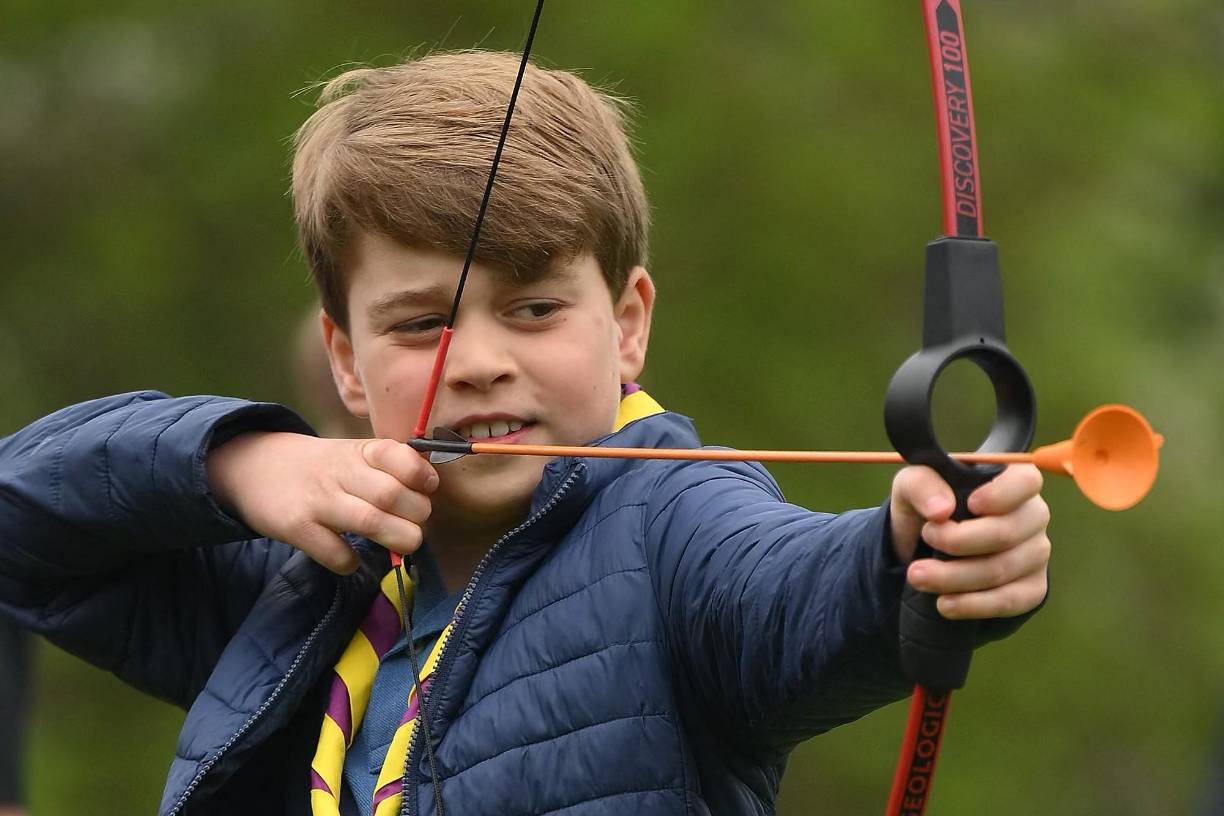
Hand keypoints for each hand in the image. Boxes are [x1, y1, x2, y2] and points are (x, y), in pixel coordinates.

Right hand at [208, 433, 437, 573]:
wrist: (254, 467)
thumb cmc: (321, 468)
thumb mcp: (352, 456)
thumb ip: (389, 470)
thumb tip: (431, 494)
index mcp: (359, 451)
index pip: (398, 454)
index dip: (422, 474)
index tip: (428, 487)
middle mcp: (339, 472)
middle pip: (392, 495)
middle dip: (417, 515)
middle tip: (414, 523)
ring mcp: (317, 500)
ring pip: (371, 521)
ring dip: (397, 538)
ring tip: (401, 542)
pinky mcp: (296, 527)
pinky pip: (336, 553)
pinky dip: (351, 562)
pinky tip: (351, 556)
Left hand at [889, 464, 1049, 619]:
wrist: (924, 547)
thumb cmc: (928, 505)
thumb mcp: (913, 485)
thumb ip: (922, 484)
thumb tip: (941, 510)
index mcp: (1012, 481)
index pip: (1026, 480)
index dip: (1001, 494)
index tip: (971, 505)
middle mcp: (1032, 515)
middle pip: (1006, 532)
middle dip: (958, 541)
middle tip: (925, 539)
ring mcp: (1035, 553)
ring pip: (1000, 570)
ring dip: (954, 576)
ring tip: (917, 576)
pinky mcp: (1031, 588)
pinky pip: (1009, 601)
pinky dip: (973, 604)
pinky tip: (945, 603)